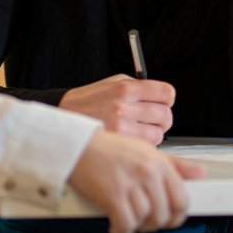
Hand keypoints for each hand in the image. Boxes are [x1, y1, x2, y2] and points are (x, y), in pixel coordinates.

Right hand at [59, 74, 174, 144]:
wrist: (64, 117)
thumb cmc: (88, 101)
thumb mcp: (112, 83)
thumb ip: (137, 87)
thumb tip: (160, 95)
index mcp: (125, 88)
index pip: (166, 93)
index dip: (167, 99)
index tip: (164, 101)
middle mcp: (124, 107)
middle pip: (165, 116)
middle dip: (163, 119)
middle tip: (155, 119)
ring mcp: (121, 128)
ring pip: (158, 135)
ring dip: (154, 134)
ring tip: (141, 130)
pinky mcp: (118, 146)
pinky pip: (144, 149)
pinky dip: (143, 147)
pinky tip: (132, 141)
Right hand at [69, 129, 206, 232]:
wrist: (81, 146)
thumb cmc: (113, 150)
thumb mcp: (147, 151)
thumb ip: (175, 164)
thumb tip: (201, 173)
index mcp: (159, 163)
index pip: (182, 199)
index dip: (177, 215)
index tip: (169, 218)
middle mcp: (148, 172)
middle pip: (164, 215)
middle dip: (155, 224)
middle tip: (144, 220)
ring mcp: (130, 184)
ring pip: (144, 221)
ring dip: (135, 225)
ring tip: (127, 216)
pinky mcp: (112, 195)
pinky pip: (125, 225)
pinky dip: (121, 231)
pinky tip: (116, 224)